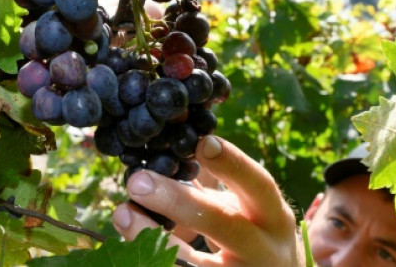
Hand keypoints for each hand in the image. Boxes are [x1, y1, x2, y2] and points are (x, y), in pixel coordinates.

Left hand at [112, 136, 302, 266]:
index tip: (200, 143)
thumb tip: (176, 140)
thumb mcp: (247, 206)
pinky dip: (154, 260)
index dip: (231, 164)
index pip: (258, 185)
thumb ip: (218, 177)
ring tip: (122, 213)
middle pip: (224, 224)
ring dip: (153, 237)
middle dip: (179, 202)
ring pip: (196, 262)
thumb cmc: (253, 231)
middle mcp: (263, 249)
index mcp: (273, 216)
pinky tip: (129, 244)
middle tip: (138, 181)